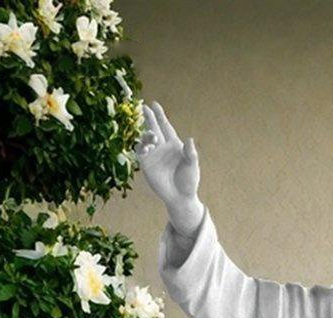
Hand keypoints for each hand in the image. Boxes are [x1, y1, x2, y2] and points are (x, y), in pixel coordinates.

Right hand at [135, 102, 202, 233]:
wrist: (180, 197)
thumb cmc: (189, 181)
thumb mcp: (192, 166)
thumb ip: (191, 153)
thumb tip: (190, 139)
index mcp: (174, 145)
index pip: (165, 127)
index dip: (160, 116)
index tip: (155, 104)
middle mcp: (162, 148)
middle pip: (153, 128)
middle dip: (148, 118)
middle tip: (143, 106)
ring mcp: (153, 155)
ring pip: (145, 139)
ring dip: (147, 135)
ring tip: (152, 136)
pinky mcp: (146, 164)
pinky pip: (140, 151)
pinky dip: (142, 146)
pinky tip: (147, 146)